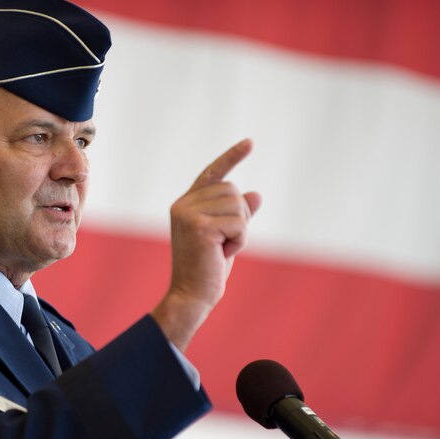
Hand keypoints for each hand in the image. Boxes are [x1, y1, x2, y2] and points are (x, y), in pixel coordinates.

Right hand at [151, 139, 261, 350]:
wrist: (192, 295)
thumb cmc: (207, 269)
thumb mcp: (226, 237)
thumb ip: (238, 215)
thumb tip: (256, 194)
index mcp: (185, 204)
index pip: (212, 174)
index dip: (232, 157)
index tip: (250, 143)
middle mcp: (183, 205)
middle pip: (233, 190)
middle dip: (240, 216)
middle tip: (225, 242)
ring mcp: (188, 214)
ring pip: (238, 206)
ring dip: (241, 231)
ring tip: (222, 249)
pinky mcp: (199, 227)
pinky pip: (240, 223)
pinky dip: (240, 241)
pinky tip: (223, 254)